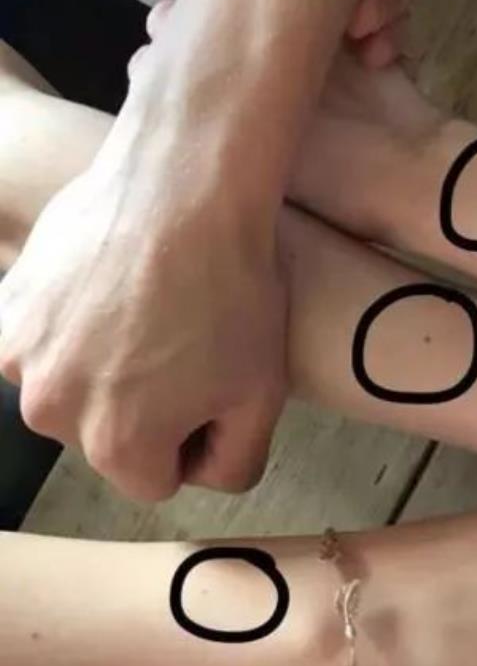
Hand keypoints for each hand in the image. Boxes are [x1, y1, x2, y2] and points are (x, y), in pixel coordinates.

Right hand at [0, 107, 286, 500]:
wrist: (183, 186)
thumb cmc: (231, 288)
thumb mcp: (262, 394)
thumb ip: (233, 464)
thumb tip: (199, 473)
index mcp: (118, 446)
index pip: (155, 479)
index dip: (189, 439)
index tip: (206, 390)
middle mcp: (52, 412)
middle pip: (105, 438)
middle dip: (141, 408)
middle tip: (178, 344)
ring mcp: (21, 357)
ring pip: (70, 389)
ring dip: (100, 367)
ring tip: (143, 313)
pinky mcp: (6, 309)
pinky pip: (40, 343)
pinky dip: (67, 328)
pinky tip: (106, 293)